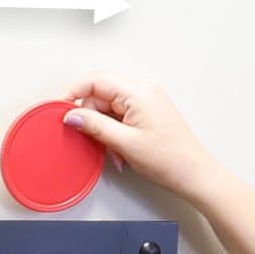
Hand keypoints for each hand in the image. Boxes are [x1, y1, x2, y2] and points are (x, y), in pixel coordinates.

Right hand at [58, 75, 221, 204]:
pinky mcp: (147, 112)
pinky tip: (120, 150)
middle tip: (91, 140)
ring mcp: (146, 100)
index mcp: (139, 91)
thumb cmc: (169, 159)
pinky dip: (114, 133)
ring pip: (108, 108)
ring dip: (104, 130)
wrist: (192, 173)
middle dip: (92, 119)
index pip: (96, 80)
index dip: (74, 93)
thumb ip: (94, 126)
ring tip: (114, 152)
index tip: (61, 110)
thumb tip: (72, 115)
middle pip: (100, 94)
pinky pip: (120, 116)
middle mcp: (143, 90)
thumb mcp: (124, 143)